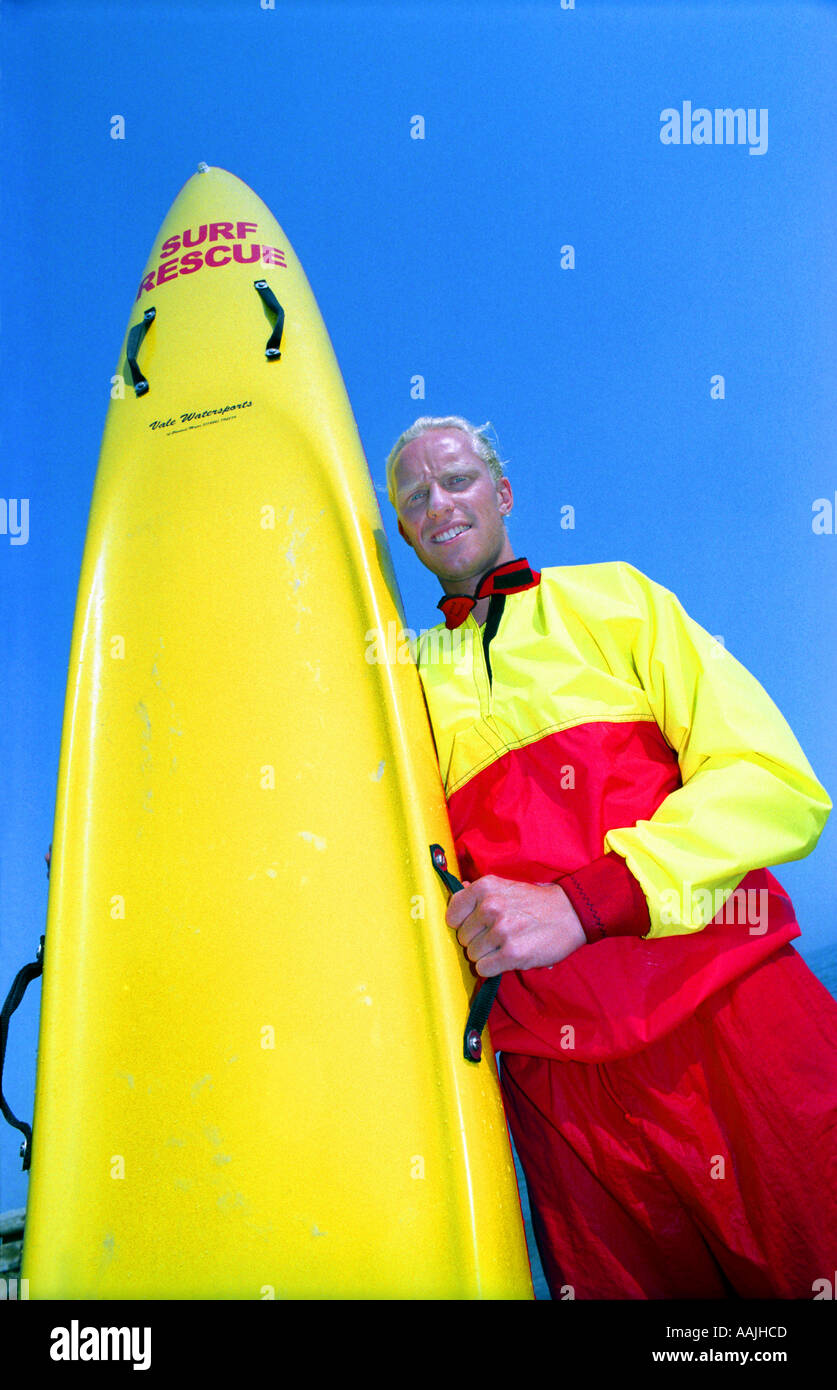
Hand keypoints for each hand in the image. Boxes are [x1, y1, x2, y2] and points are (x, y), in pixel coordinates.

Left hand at [445, 875, 586, 976]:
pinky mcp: (511, 954)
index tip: (475, 925)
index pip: (452, 914)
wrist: (570, 914)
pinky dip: (493, 968)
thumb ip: (480, 892)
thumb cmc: (535, 902)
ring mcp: (501, 931)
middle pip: (462, 937)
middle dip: (476, 940)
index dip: (462, 923)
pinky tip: (506, 958)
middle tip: (496, 936)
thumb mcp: (506, 887)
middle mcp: (490, 907)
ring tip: (504, 946)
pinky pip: (483, 968)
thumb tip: (458, 887)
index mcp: (485, 887)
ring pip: (472, 955)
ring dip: (486, 955)